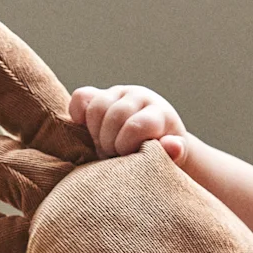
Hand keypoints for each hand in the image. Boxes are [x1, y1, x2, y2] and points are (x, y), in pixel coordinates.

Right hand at [68, 84, 186, 160]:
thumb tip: (174, 146)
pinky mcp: (98, 95)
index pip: (137, 125)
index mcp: (158, 113)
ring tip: (104, 147)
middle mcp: (139, 97)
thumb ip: (173, 153)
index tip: (129, 158)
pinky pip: (80, 98)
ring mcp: (118, 93)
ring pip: (96, 107)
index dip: (127, 145)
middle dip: (110, 142)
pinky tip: (87, 131)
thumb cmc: (161, 155)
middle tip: (115, 156)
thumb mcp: (171, 158)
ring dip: (95, 133)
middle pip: (115, 115)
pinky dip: (78, 115)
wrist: (151, 142)